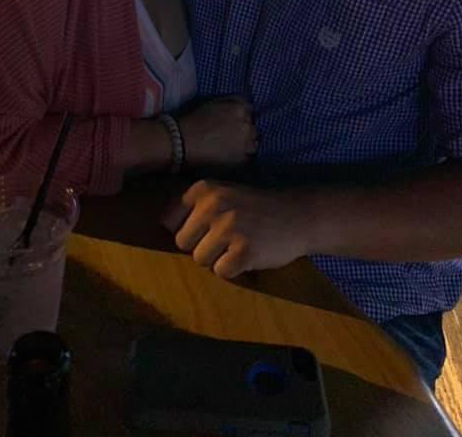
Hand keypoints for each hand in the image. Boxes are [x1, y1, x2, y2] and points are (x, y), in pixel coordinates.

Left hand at [160, 180, 308, 279]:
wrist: (298, 215)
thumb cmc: (255, 209)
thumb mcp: (222, 195)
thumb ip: (194, 208)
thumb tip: (163, 227)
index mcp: (202, 189)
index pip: (169, 220)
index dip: (188, 229)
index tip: (208, 227)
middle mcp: (212, 204)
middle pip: (183, 244)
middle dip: (202, 246)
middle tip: (228, 238)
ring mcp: (228, 227)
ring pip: (200, 260)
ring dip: (219, 259)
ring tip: (240, 244)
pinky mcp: (244, 251)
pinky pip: (222, 273)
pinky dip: (235, 270)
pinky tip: (250, 254)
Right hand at [177, 97, 256, 167]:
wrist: (184, 141)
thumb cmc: (195, 120)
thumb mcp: (214, 103)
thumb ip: (232, 103)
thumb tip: (244, 107)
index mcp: (240, 108)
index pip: (250, 111)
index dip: (241, 117)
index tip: (233, 123)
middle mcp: (247, 124)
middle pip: (252, 127)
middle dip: (244, 130)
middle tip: (229, 136)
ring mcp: (246, 142)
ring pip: (253, 142)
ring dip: (245, 144)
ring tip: (229, 148)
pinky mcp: (242, 158)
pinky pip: (247, 157)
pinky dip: (240, 157)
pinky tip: (227, 156)